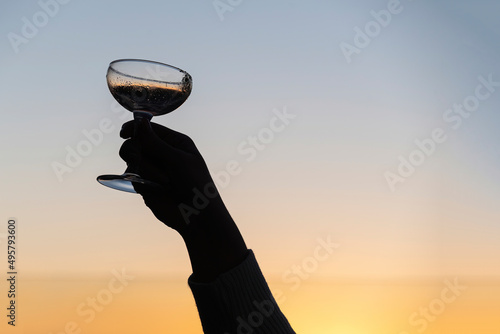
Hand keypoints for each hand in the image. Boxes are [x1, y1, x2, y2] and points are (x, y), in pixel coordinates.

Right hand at [119, 119, 225, 233]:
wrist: (196, 215)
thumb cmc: (195, 184)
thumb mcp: (177, 160)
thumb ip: (155, 143)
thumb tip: (139, 122)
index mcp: (175, 142)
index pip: (149, 128)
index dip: (135, 128)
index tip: (124, 132)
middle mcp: (162, 153)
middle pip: (135, 142)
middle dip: (137, 151)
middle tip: (141, 159)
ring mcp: (153, 169)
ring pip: (132, 159)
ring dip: (145, 169)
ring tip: (163, 181)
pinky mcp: (145, 184)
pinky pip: (132, 176)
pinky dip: (141, 181)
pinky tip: (157, 189)